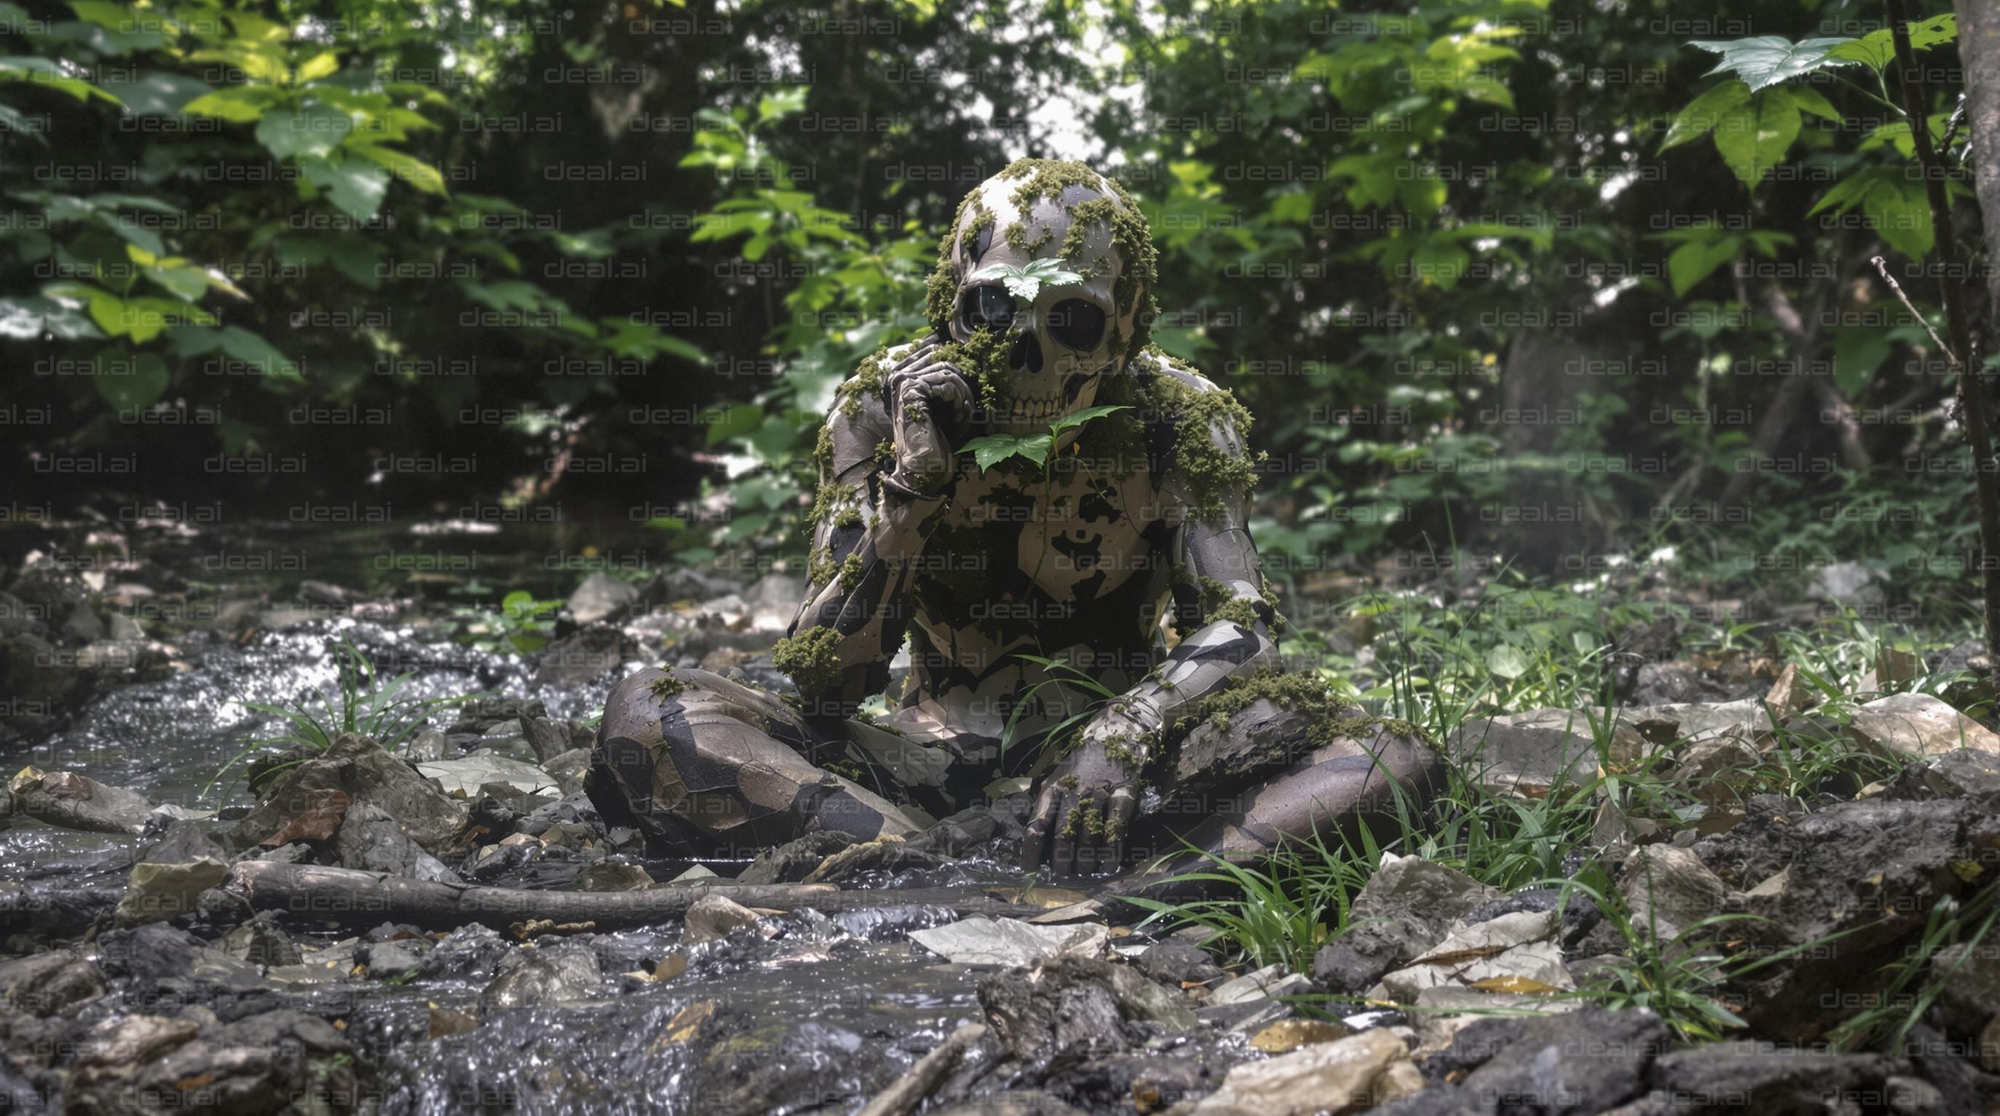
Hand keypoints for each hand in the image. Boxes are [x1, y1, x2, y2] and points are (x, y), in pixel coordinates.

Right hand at [884, 340, 972, 496]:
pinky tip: (957, 416)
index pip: (934, 351)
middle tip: (964, 407)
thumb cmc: (939, 440)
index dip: (956, 369)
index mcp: (904, 378)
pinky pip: (946, 380)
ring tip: (960, 414)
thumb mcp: (946, 404)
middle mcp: (898, 376)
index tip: (962, 396)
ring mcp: (902, 380)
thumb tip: (962, 355)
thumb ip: (949, 380)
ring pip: (947, 368)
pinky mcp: (910, 389)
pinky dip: (959, 397)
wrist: (925, 469)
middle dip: (960, 380)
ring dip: (962, 392)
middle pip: (942, 357)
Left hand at [1020, 710, 1155, 877]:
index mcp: (1052, 789)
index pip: (1036, 826)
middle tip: (1063, 878)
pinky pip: (1115, 829)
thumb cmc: (1083, 760)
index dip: (1032, 853)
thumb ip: (1049, 805)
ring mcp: (1099, 794)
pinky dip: (1111, 851)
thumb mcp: (1058, 777)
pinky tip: (1108, 865)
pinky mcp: (1123, 795)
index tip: (1029, 872)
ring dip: (1085, 862)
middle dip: (1061, 863)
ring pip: (1088, 837)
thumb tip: (1037, 841)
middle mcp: (1073, 793)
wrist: (1117, 731)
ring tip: (1084, 874)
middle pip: (1062, 836)